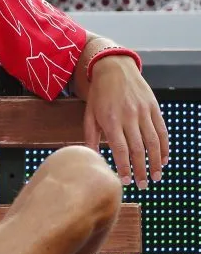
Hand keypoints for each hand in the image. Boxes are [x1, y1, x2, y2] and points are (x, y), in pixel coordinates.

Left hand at [84, 56, 168, 188]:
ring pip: (154, 142)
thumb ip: (90, 137)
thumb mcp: (89, 114)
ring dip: (156, 162)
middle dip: (141, 169)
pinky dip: (165, 147)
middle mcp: (129, 116)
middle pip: (138, 149)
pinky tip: (164, 159)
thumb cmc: (99, 94)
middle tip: (142, 185)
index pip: (120, 149)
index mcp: (111, 120)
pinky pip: (162, 131)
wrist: (114, 68)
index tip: (125, 180)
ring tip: (156, 177)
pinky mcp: (154, 108)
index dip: (124, 167)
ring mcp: (144, 111)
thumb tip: (92, 158)